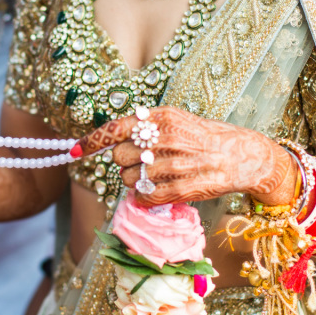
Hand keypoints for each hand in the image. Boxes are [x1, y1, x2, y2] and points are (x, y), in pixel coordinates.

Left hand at [73, 106, 296, 207]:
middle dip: (124, 162)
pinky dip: (143, 196)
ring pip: (128, 179)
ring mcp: (174, 164)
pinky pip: (143, 196)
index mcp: (162, 117)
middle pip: (118, 156)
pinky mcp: (181, 188)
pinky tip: (157, 189)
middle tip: (143, 162)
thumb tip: (112, 138)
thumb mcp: (176, 120)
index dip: (91, 141)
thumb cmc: (205, 138)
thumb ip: (145, 126)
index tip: (74, 151)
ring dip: (134, 181)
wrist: (242, 156)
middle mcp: (166, 138)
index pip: (115, 128)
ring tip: (155, 175)